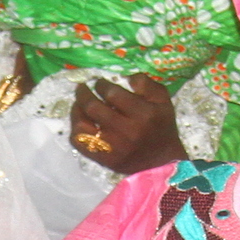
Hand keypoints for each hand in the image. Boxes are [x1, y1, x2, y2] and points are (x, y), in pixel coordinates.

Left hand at [67, 74, 184, 175]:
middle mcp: (126, 131)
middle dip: (84, 94)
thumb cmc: (162, 127)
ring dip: (76, 111)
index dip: (102, 85)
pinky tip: (80, 122)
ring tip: (78, 104)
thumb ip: (146, 84)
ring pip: (82, 126)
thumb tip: (125, 77)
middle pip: (93, 108)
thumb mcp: (163, 101)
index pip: (113, 94)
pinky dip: (76, 131)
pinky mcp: (104, 159)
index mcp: (143, 114)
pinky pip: (80, 144)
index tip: (100, 83)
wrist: (162, 162)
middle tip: (82, 88)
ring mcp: (112, 148)